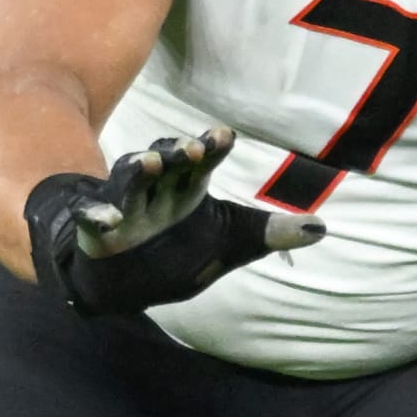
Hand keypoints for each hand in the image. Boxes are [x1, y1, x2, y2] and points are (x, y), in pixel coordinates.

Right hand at [25, 127, 323, 319]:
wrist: (127, 281)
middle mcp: (156, 190)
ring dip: (137, 169)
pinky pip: (93, 218)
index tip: (223, 135)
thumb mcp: (230, 242)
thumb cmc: (179, 250)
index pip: (202, 160)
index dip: (211, 146)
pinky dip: (98, 215)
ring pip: (129, 178)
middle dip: (178, 152)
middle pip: (167, 162)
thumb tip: (322, 228)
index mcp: (188, 188)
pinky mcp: (97, 229)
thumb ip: (270, 233)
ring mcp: (125, 206)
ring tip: (149, 162)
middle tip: (192, 148)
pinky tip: (109, 218)